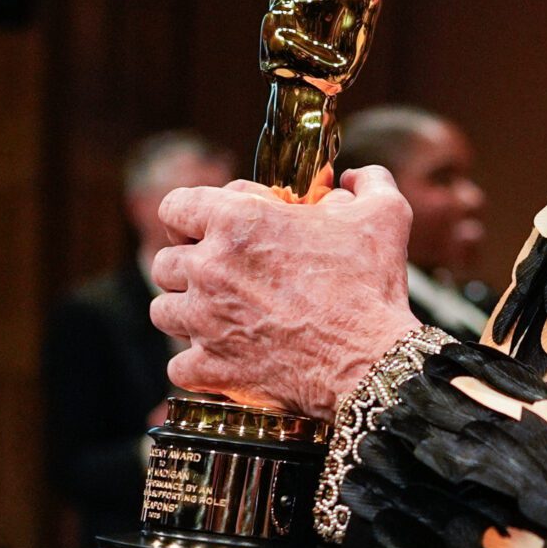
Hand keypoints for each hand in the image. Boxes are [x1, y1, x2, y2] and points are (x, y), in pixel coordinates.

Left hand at [149, 167, 423, 422]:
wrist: (372, 363)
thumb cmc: (372, 287)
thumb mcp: (384, 215)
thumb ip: (366, 183)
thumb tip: (350, 178)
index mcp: (237, 222)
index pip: (174, 206)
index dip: (192, 215)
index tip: (213, 228)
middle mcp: (209, 268)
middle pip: (164, 262)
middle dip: (190, 266)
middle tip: (223, 276)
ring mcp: (204, 322)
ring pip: (163, 311)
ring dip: (187, 313)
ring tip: (219, 317)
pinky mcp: (211, 369)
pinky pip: (178, 366)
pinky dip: (197, 366)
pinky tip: (223, 360)